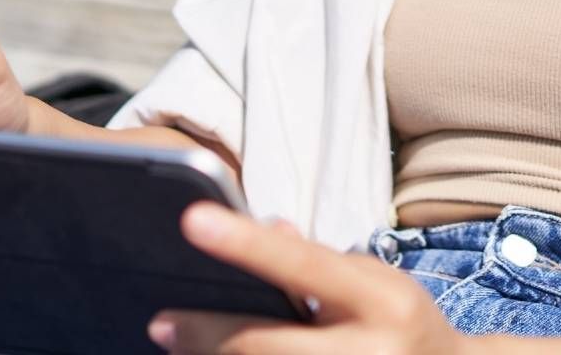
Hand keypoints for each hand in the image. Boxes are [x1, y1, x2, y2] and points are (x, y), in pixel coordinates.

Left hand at [148, 201, 474, 354]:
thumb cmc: (399, 319)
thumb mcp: (371, 279)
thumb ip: (316, 261)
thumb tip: (266, 231)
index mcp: (384, 301)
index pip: (305, 266)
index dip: (248, 243)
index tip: (193, 219)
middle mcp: (371, 353)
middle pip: (268, 346)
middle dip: (206, 334)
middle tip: (161, 322)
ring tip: (179, 342)